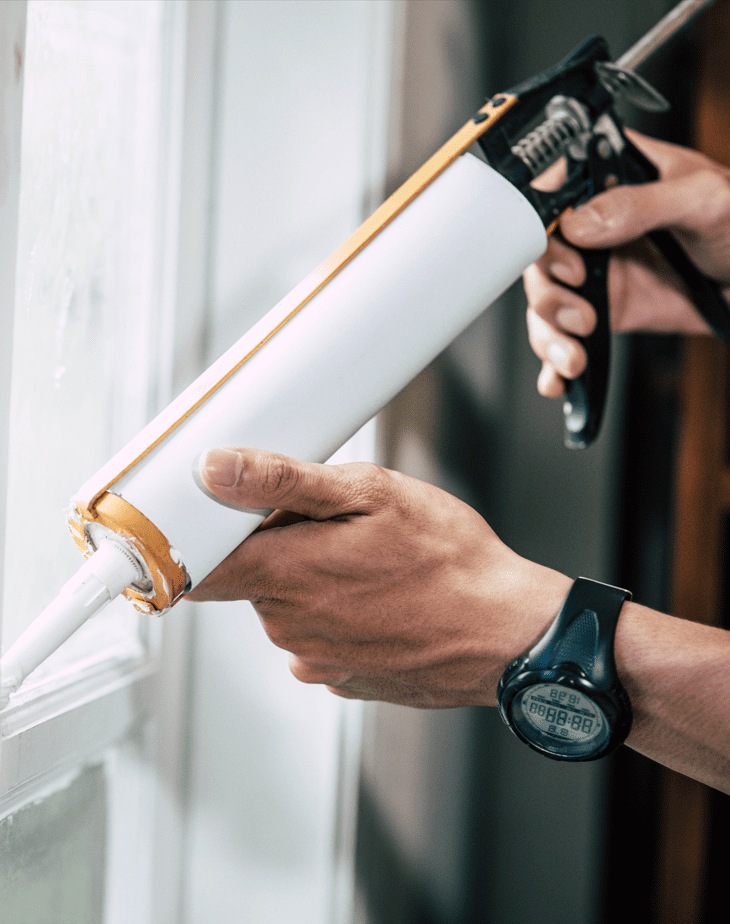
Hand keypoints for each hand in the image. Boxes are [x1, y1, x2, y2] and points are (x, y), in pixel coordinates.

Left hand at [186, 447, 570, 706]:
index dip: (204, 537)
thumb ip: (283, 481)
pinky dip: (335, 614)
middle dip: (278, 547)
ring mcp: (316, 658)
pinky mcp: (341, 678)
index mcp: (287, 574)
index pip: (197, 566)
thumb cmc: (449, 560)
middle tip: (334, 524)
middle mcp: (290, 626)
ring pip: (287, 607)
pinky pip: (317, 637)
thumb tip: (216, 469)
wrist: (507, 632)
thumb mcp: (371, 493)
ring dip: (310, 580)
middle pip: (251, 579)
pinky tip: (379, 598)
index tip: (225, 516)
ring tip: (368, 562)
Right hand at [524, 130, 729, 396]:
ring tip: (573, 356)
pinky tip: (558, 378)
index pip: (552, 197)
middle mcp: (594, 228)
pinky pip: (566, 336)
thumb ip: (640, 204)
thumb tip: (580, 223)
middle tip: (580, 315)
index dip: (545, 230)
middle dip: (549, 295)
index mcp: (611, 181)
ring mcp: (596, 272)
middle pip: (539, 260)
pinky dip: (554, 363)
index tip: (570, 258)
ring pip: (546, 304)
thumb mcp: (702, 199)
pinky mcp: (604, 311)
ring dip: (549, 335)